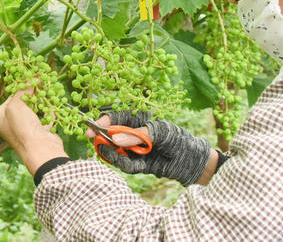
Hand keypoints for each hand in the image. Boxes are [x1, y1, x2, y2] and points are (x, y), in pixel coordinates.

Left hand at [0, 87, 67, 174]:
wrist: (40, 149)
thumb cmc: (22, 128)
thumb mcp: (15, 104)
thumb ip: (21, 90)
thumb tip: (30, 80)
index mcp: (0, 119)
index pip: (9, 98)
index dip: (20, 88)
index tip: (30, 79)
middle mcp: (11, 125)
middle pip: (22, 104)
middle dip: (31, 94)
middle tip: (40, 83)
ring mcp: (25, 130)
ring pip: (33, 110)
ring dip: (40, 101)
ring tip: (46, 91)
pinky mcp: (39, 133)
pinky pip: (44, 119)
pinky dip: (48, 112)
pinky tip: (52, 106)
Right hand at [86, 110, 212, 185]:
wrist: (189, 161)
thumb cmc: (176, 139)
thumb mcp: (159, 133)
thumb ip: (136, 135)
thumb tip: (115, 138)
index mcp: (136, 120)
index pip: (114, 118)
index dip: (102, 122)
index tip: (93, 128)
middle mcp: (130, 133)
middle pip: (109, 135)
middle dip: (102, 139)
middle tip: (96, 142)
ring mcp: (131, 149)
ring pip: (113, 151)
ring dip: (112, 154)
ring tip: (115, 154)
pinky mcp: (135, 164)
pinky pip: (124, 165)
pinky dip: (126, 165)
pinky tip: (136, 164)